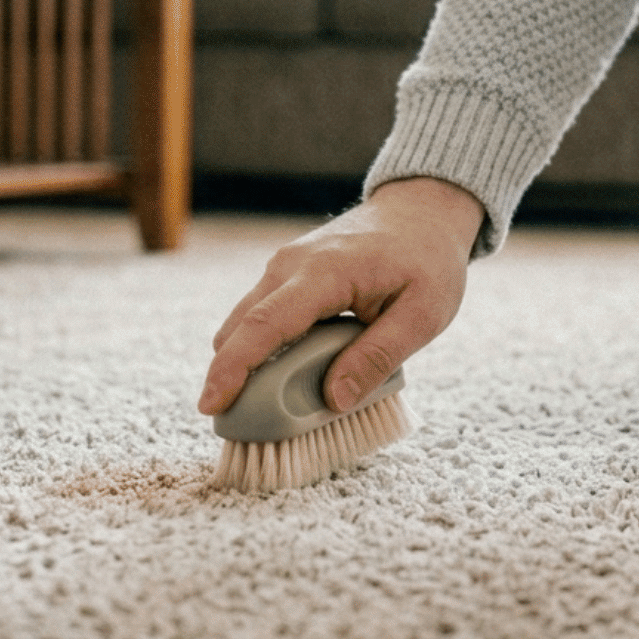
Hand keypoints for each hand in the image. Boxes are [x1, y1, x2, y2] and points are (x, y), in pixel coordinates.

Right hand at [199, 177, 483, 415]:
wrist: (421, 211)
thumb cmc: (427, 261)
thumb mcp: (423, 314)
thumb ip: (378, 356)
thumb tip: (335, 400)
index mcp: (325, 272)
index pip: (265, 324)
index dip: (233, 368)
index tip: (211, 404)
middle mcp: (291, 265)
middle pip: (240, 328)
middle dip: (229, 378)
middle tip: (237, 427)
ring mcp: (283, 267)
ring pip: (244, 324)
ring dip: (248, 366)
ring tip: (271, 409)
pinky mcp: (285, 275)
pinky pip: (262, 317)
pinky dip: (264, 350)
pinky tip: (288, 377)